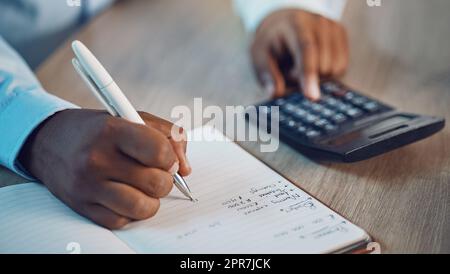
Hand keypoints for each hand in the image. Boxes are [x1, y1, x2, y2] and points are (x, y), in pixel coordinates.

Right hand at [19, 109, 190, 228]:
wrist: (49, 141)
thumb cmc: (96, 130)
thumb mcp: (132, 117)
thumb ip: (168, 135)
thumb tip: (184, 169)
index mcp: (112, 131)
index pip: (158, 151)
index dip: (171, 158)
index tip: (166, 159)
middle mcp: (98, 159)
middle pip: (156, 183)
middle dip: (164, 179)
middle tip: (155, 172)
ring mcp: (88, 186)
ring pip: (143, 207)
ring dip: (151, 200)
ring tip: (143, 187)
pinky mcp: (83, 206)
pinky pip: (122, 220)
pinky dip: (130, 211)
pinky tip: (125, 195)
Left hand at [251, 9, 348, 99]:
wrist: (284, 22)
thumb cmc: (271, 42)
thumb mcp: (259, 55)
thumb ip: (266, 73)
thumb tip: (275, 92)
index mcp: (296, 24)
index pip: (306, 50)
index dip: (309, 74)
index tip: (312, 97)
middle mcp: (319, 22)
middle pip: (322, 65)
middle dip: (304, 77)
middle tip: (290, 68)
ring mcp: (333, 27)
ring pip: (334, 69)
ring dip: (317, 76)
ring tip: (301, 63)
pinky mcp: (342, 34)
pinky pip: (341, 67)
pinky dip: (327, 72)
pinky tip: (314, 61)